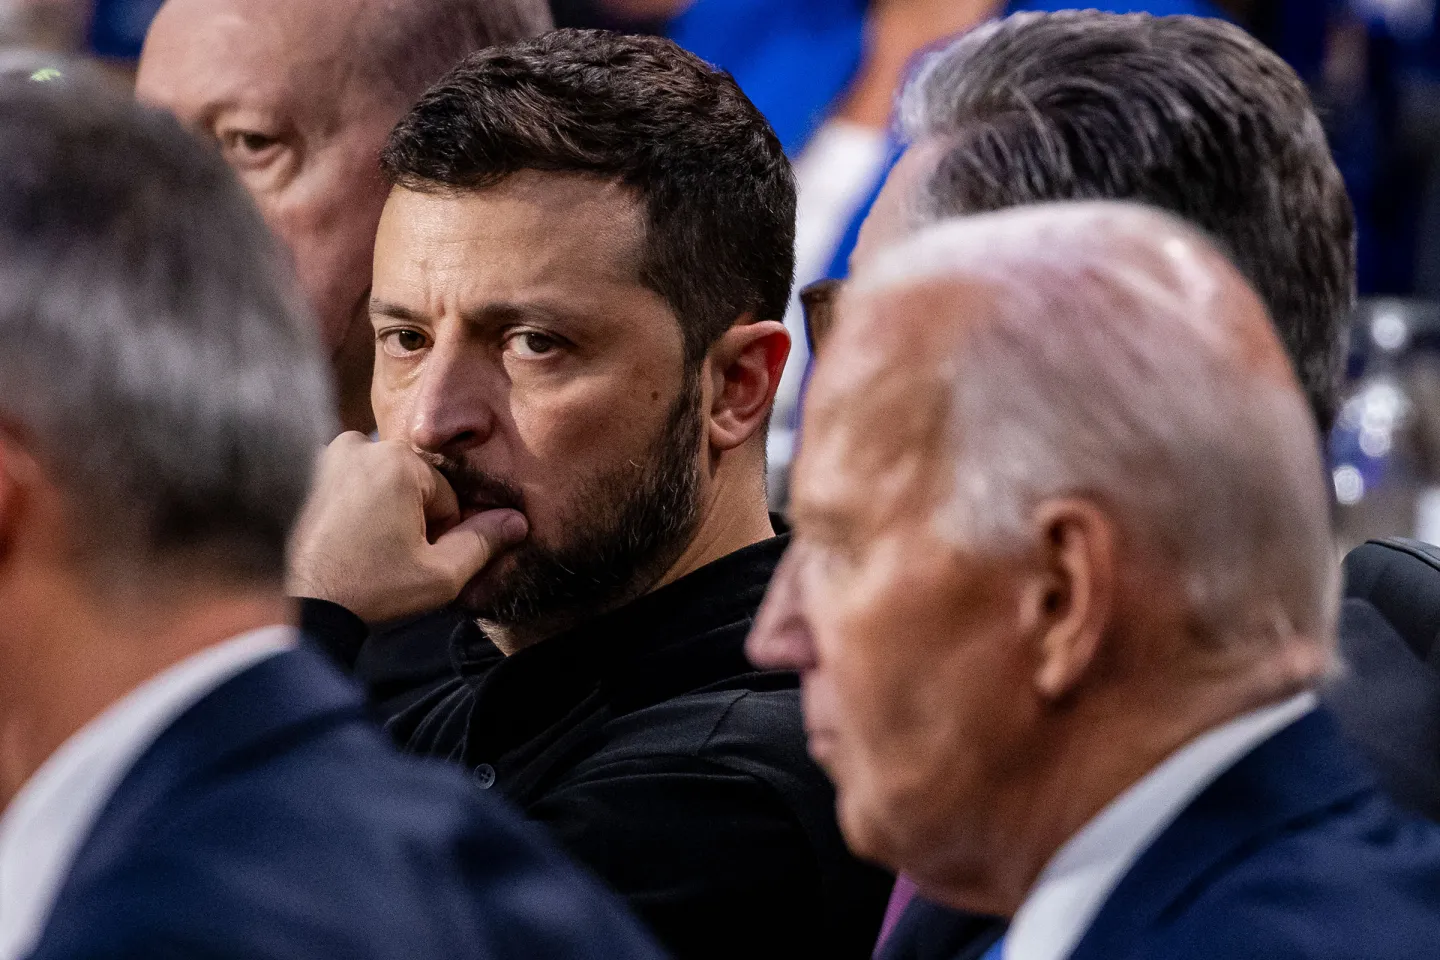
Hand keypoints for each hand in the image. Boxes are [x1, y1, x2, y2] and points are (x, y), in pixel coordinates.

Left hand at [286, 433, 527, 622]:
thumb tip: (517, 521)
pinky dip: (347, 503)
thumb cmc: (370, 590)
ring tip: (362, 548)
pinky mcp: (299, 471)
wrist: (299, 605)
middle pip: (411, 483)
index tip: (414, 558)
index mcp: (400, 460)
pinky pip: (344, 481)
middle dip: (408, 516)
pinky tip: (339, 538)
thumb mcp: (440, 575)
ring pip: (378, 480)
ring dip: (379, 508)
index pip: (445, 496)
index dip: (438, 533)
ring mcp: (324, 454)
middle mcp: (360, 443)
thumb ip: (482, 542)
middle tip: (387, 556)